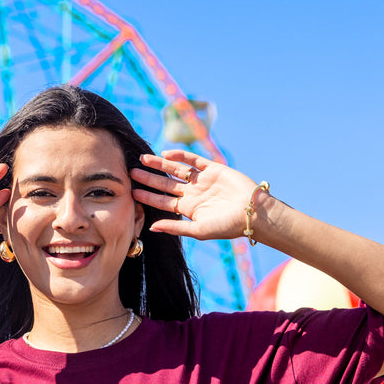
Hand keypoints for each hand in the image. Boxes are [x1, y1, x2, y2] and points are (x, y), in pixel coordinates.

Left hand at [130, 150, 266, 241]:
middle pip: (165, 184)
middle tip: (130, 172)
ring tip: (143, 159)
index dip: (147, 196)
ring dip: (160, 164)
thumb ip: (175, 228)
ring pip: (176, 170)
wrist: (253, 213)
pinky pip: (193, 160)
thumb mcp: (198, 230)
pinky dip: (180, 155)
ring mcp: (202, 180)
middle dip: (148, 178)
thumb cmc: (227, 226)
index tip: (131, 192)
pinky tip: (166, 152)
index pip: (163, 201)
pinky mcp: (213, 169)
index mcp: (188, 209)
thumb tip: (151, 228)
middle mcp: (193, 194)